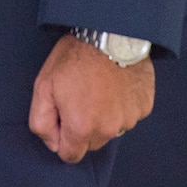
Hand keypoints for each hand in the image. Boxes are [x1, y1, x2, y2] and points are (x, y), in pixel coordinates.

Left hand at [28, 34, 155, 163]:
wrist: (109, 31)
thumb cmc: (73, 57)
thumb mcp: (43, 86)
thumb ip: (41, 122)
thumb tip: (52, 144)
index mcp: (82, 128)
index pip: (70, 155)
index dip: (62, 137)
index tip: (62, 115)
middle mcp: (109, 130)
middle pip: (92, 143)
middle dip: (83, 127)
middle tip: (79, 96)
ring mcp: (130, 118)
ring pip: (112, 128)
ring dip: (105, 115)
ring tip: (98, 86)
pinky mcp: (145, 105)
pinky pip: (130, 114)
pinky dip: (122, 104)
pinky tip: (115, 83)